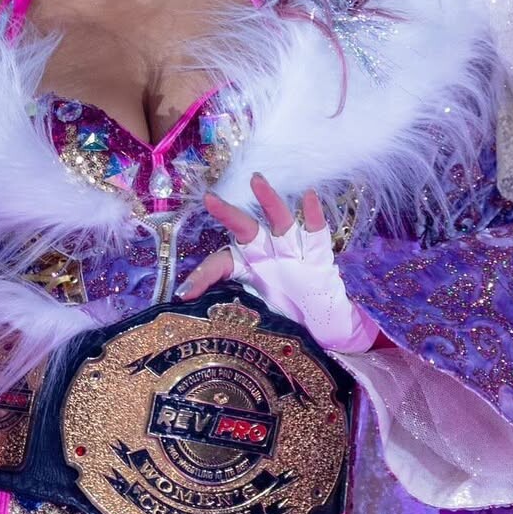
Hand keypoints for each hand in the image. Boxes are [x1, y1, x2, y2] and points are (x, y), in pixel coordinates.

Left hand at [176, 172, 380, 353]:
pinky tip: (309, 197)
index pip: (221, 264)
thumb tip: (197, 325)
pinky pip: (316, 236)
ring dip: (269, 202)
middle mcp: (269, 256)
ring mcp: (295, 254)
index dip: (202, 276)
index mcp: (249, 270)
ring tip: (257, 181)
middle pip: (246, 229)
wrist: (327, 332)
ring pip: (280, 223)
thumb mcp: (257, 323)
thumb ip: (233, 318)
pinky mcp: (319, 260)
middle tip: (210, 199)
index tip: (185, 294)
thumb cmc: (288, 321)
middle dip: (228, 214)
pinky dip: (314, 216)